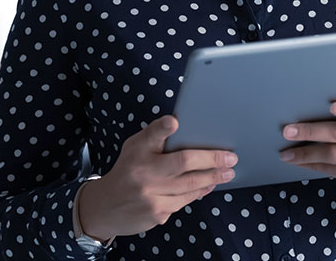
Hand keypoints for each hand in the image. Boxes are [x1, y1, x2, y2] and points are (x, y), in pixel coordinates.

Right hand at [78, 115, 236, 239]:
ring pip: (190, 186)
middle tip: (230, 158)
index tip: (175, 122)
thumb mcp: (135, 147)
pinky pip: (184, 201)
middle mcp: (144, 173)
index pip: (152, 135)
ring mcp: (150, 195)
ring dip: (212, 179)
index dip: (163, 127)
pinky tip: (208, 186)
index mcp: (138, 151)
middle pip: (184, 163)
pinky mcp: (156, 213)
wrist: (105, 207)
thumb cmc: (128, 170)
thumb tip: (180, 124)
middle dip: (212, 160)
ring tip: (227, 173)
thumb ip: (155, 136)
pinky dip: (199, 193)